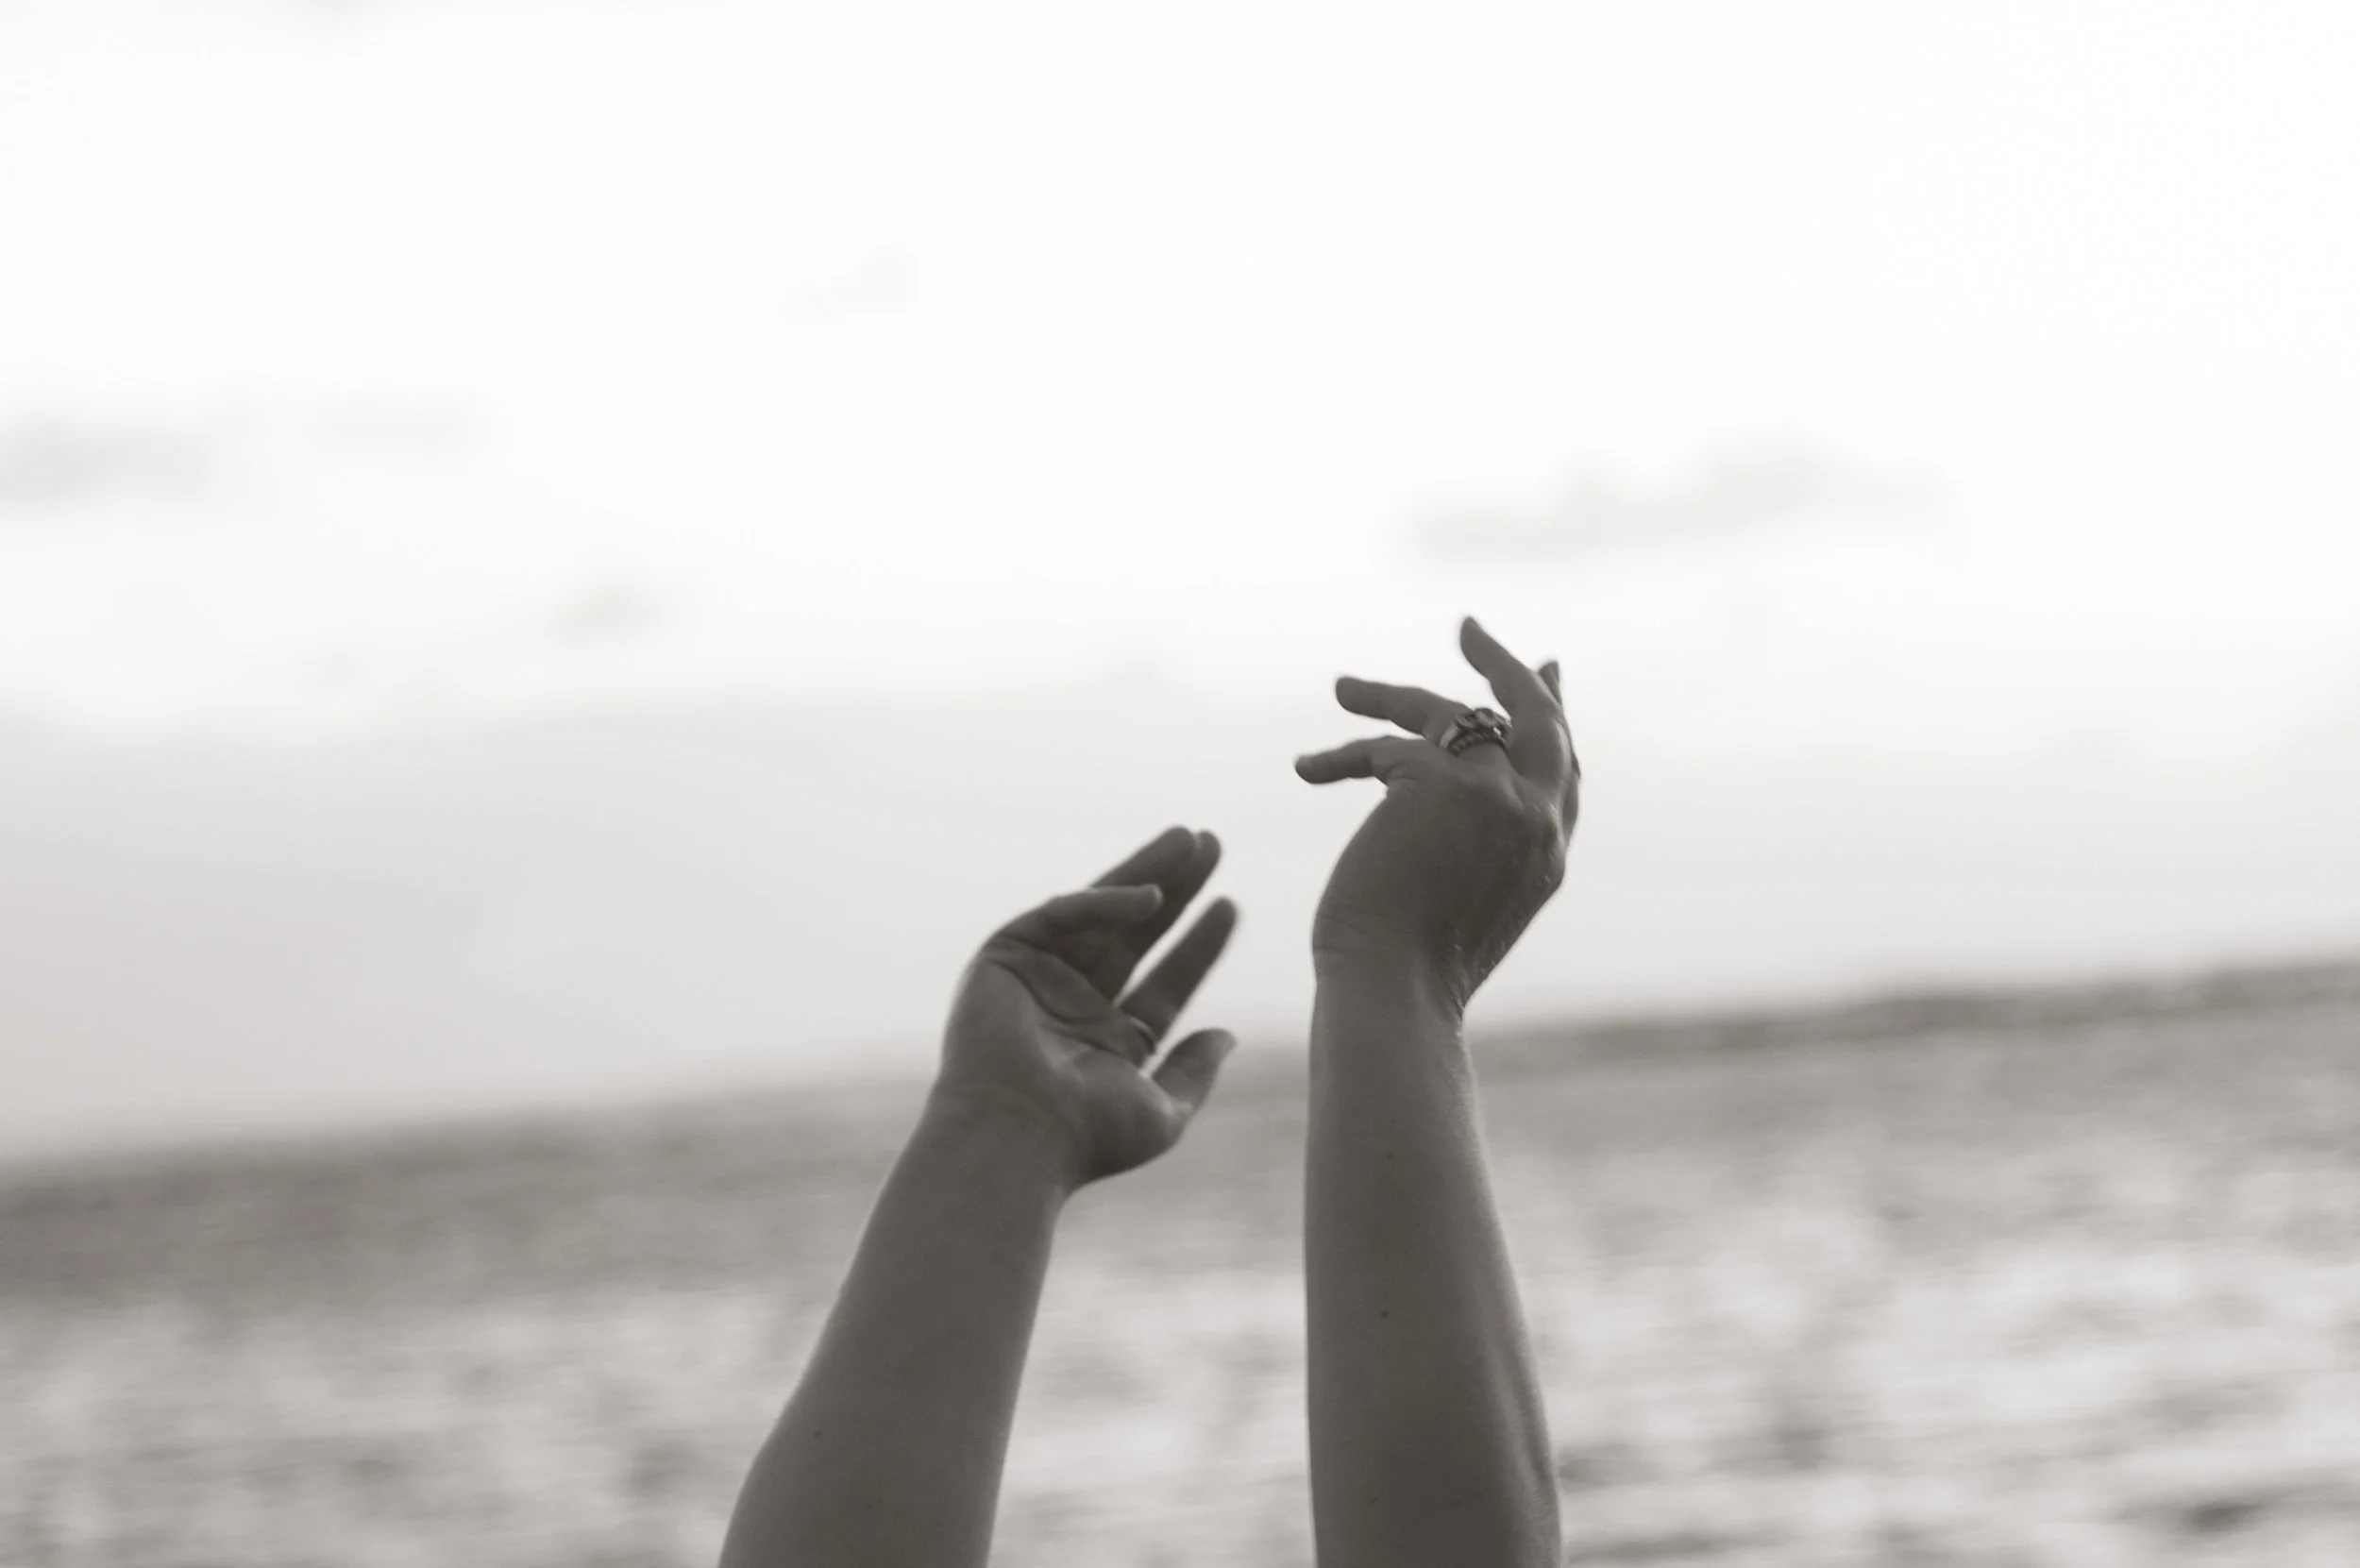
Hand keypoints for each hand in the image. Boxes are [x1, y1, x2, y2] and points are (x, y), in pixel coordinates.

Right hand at [935, 827, 1239, 1187]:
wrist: (1016, 1136)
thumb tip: (1228, 1036)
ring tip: (1191, 839)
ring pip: (1101, 914)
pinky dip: (1103, 901)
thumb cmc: (1086, 1137)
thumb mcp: (1161, 1111)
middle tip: (1212, 844)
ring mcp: (1040, 979)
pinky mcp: (1005, 957)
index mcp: (1111, 1043)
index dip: (1199, 945)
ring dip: (1147, 874)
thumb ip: (1194, 1071)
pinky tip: (1149, 895)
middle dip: (1175, 890)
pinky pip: (1060, 914)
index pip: (1165, 982)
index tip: (1231, 906)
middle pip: (1136, 936)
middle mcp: (1075, 1006)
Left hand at [1295, 617, 1579, 1011]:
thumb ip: (1476, 844)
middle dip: (1507, 667)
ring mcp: (1498, 798)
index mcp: (1548, 854)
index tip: (1547, 671)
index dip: (1550, 717)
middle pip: (1539, 717)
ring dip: (1389, 697)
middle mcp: (1539, 820)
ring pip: (1452, 715)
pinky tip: (1307, 769)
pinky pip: (1386, 746)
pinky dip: (1341, 755)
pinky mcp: (1443, 784)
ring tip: (1343, 688)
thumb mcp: (1460, 899)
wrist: (1393, 993)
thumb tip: (1439, 798)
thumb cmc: (1407, 968)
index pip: (1564, 767)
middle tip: (1471, 631)